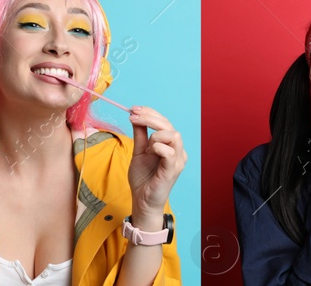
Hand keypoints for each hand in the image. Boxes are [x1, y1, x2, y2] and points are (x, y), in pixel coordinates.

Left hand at [128, 106, 185, 228]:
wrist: (142, 201)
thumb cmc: (143, 179)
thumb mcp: (138, 152)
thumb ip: (140, 135)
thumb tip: (136, 117)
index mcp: (170, 145)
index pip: (164, 122)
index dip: (150, 113)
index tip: (133, 109)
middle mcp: (177, 151)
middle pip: (169, 125)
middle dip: (150, 117)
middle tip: (133, 116)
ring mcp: (177, 160)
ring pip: (174, 135)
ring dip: (155, 134)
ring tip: (145, 146)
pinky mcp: (172, 170)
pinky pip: (170, 152)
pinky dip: (158, 147)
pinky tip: (149, 150)